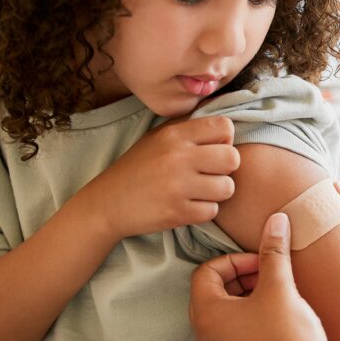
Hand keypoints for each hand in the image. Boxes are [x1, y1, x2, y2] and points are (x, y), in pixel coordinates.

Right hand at [84, 116, 239, 237]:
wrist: (107, 203)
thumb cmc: (138, 168)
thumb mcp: (158, 138)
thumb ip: (189, 130)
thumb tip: (226, 127)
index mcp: (174, 134)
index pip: (225, 127)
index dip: (225, 140)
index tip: (212, 151)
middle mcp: (178, 157)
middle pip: (233, 158)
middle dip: (225, 169)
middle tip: (209, 174)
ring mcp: (178, 186)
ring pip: (227, 187)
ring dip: (217, 192)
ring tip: (199, 191)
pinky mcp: (177, 212)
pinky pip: (212, 211)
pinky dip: (203, 211)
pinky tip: (188, 206)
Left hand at [189, 213, 339, 340]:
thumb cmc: (290, 337)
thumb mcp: (280, 287)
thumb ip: (274, 251)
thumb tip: (276, 220)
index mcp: (206, 315)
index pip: (205, 272)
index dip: (235, 260)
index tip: (263, 262)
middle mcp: (206, 337)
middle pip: (213, 291)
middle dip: (242, 275)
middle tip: (271, 273)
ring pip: (226, 311)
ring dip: (249, 294)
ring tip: (279, 292)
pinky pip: (236, 331)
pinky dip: (253, 315)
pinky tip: (282, 314)